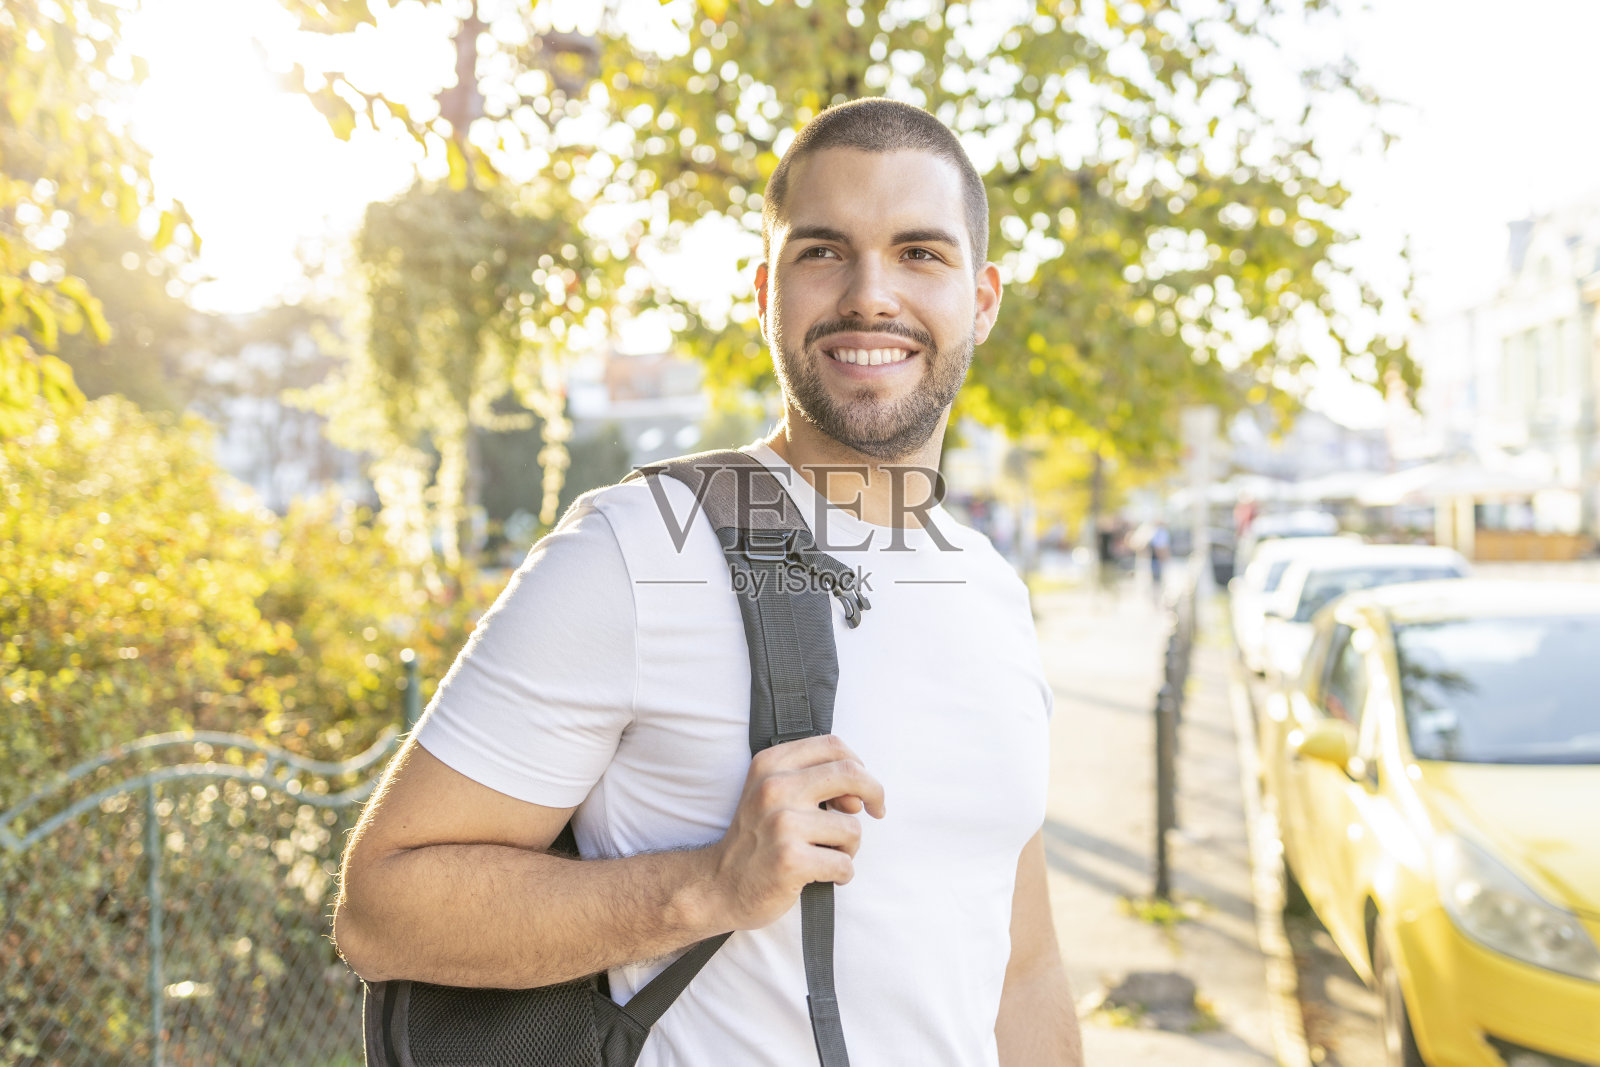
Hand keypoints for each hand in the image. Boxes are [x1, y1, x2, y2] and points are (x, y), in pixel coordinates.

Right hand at [704, 734, 885, 930]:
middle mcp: (774, 788)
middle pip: (851, 773)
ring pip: (851, 828)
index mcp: (771, 764)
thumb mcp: (773, 795)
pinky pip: (844, 864)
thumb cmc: (756, 840)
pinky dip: (841, 874)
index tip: (862, 788)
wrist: (718, 885)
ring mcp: (782, 824)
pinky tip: (822, 876)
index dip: (858, 764)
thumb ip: (814, 784)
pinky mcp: (790, 859)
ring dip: (849, 848)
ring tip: (825, 855)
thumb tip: (859, 799)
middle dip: (874, 793)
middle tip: (877, 811)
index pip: (832, 745)